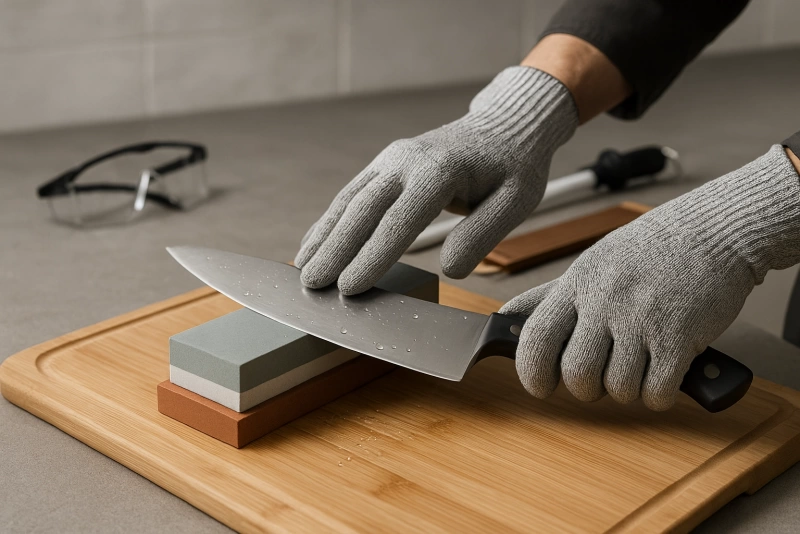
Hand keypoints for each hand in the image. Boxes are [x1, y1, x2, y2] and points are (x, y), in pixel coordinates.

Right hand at [296, 67, 577, 294]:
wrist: (505, 125)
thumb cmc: (514, 166)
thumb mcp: (517, 200)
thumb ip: (483, 234)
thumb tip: (451, 268)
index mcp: (440, 171)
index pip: (399, 221)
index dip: (372, 257)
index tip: (349, 287)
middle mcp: (407, 160)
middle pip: (362, 210)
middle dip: (334, 250)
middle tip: (311, 285)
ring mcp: (392, 159)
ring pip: (349, 200)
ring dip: (324, 235)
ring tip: (301, 268)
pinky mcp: (386, 164)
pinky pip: (352, 193)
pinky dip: (331, 220)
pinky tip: (316, 243)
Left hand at [501, 145, 799, 409]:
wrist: (714, 232)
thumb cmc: (649, 251)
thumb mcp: (590, 263)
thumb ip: (547, 294)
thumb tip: (506, 315)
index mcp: (577, 284)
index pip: (535, 338)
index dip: (531, 373)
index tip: (541, 386)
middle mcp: (604, 301)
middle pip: (576, 374)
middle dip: (586, 389)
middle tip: (601, 376)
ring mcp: (641, 319)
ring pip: (618, 389)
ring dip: (628, 390)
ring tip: (639, 364)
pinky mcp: (679, 337)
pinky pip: (656, 393)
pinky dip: (659, 394)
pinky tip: (665, 371)